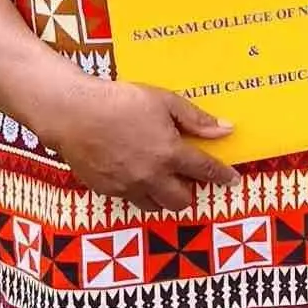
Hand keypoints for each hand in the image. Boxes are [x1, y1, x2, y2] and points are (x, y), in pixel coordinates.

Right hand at [45, 79, 238, 212]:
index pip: (205, 171)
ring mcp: (127, 187)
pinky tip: (137, 173)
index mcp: (169, 153)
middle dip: (191, 191)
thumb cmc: (122, 102)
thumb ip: (196, 119)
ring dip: (165, 196)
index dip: (222, 176)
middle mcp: (150, 176)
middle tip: (190, 176)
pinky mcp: (106, 191)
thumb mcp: (165, 102)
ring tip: (164, 177)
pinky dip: (140, 191)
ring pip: (156, 206)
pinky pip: (131, 200)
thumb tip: (225, 129)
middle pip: (181, 201)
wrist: (74, 114)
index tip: (233, 180)